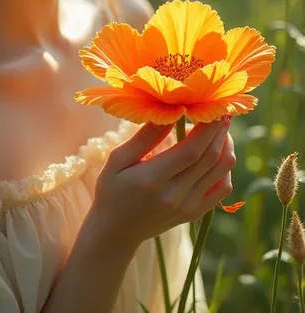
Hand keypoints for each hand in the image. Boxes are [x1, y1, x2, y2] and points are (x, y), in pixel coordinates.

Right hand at [88, 117, 234, 250]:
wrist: (116, 231)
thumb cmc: (112, 189)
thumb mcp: (117, 160)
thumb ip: (144, 137)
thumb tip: (168, 113)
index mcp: (152, 179)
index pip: (191, 151)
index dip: (207, 128)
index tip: (212, 107)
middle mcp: (174, 195)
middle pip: (210, 159)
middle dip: (220, 131)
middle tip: (221, 110)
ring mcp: (187, 207)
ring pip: (221, 172)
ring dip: (226, 147)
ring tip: (220, 129)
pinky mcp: (195, 214)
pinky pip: (222, 189)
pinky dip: (225, 168)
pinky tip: (217, 153)